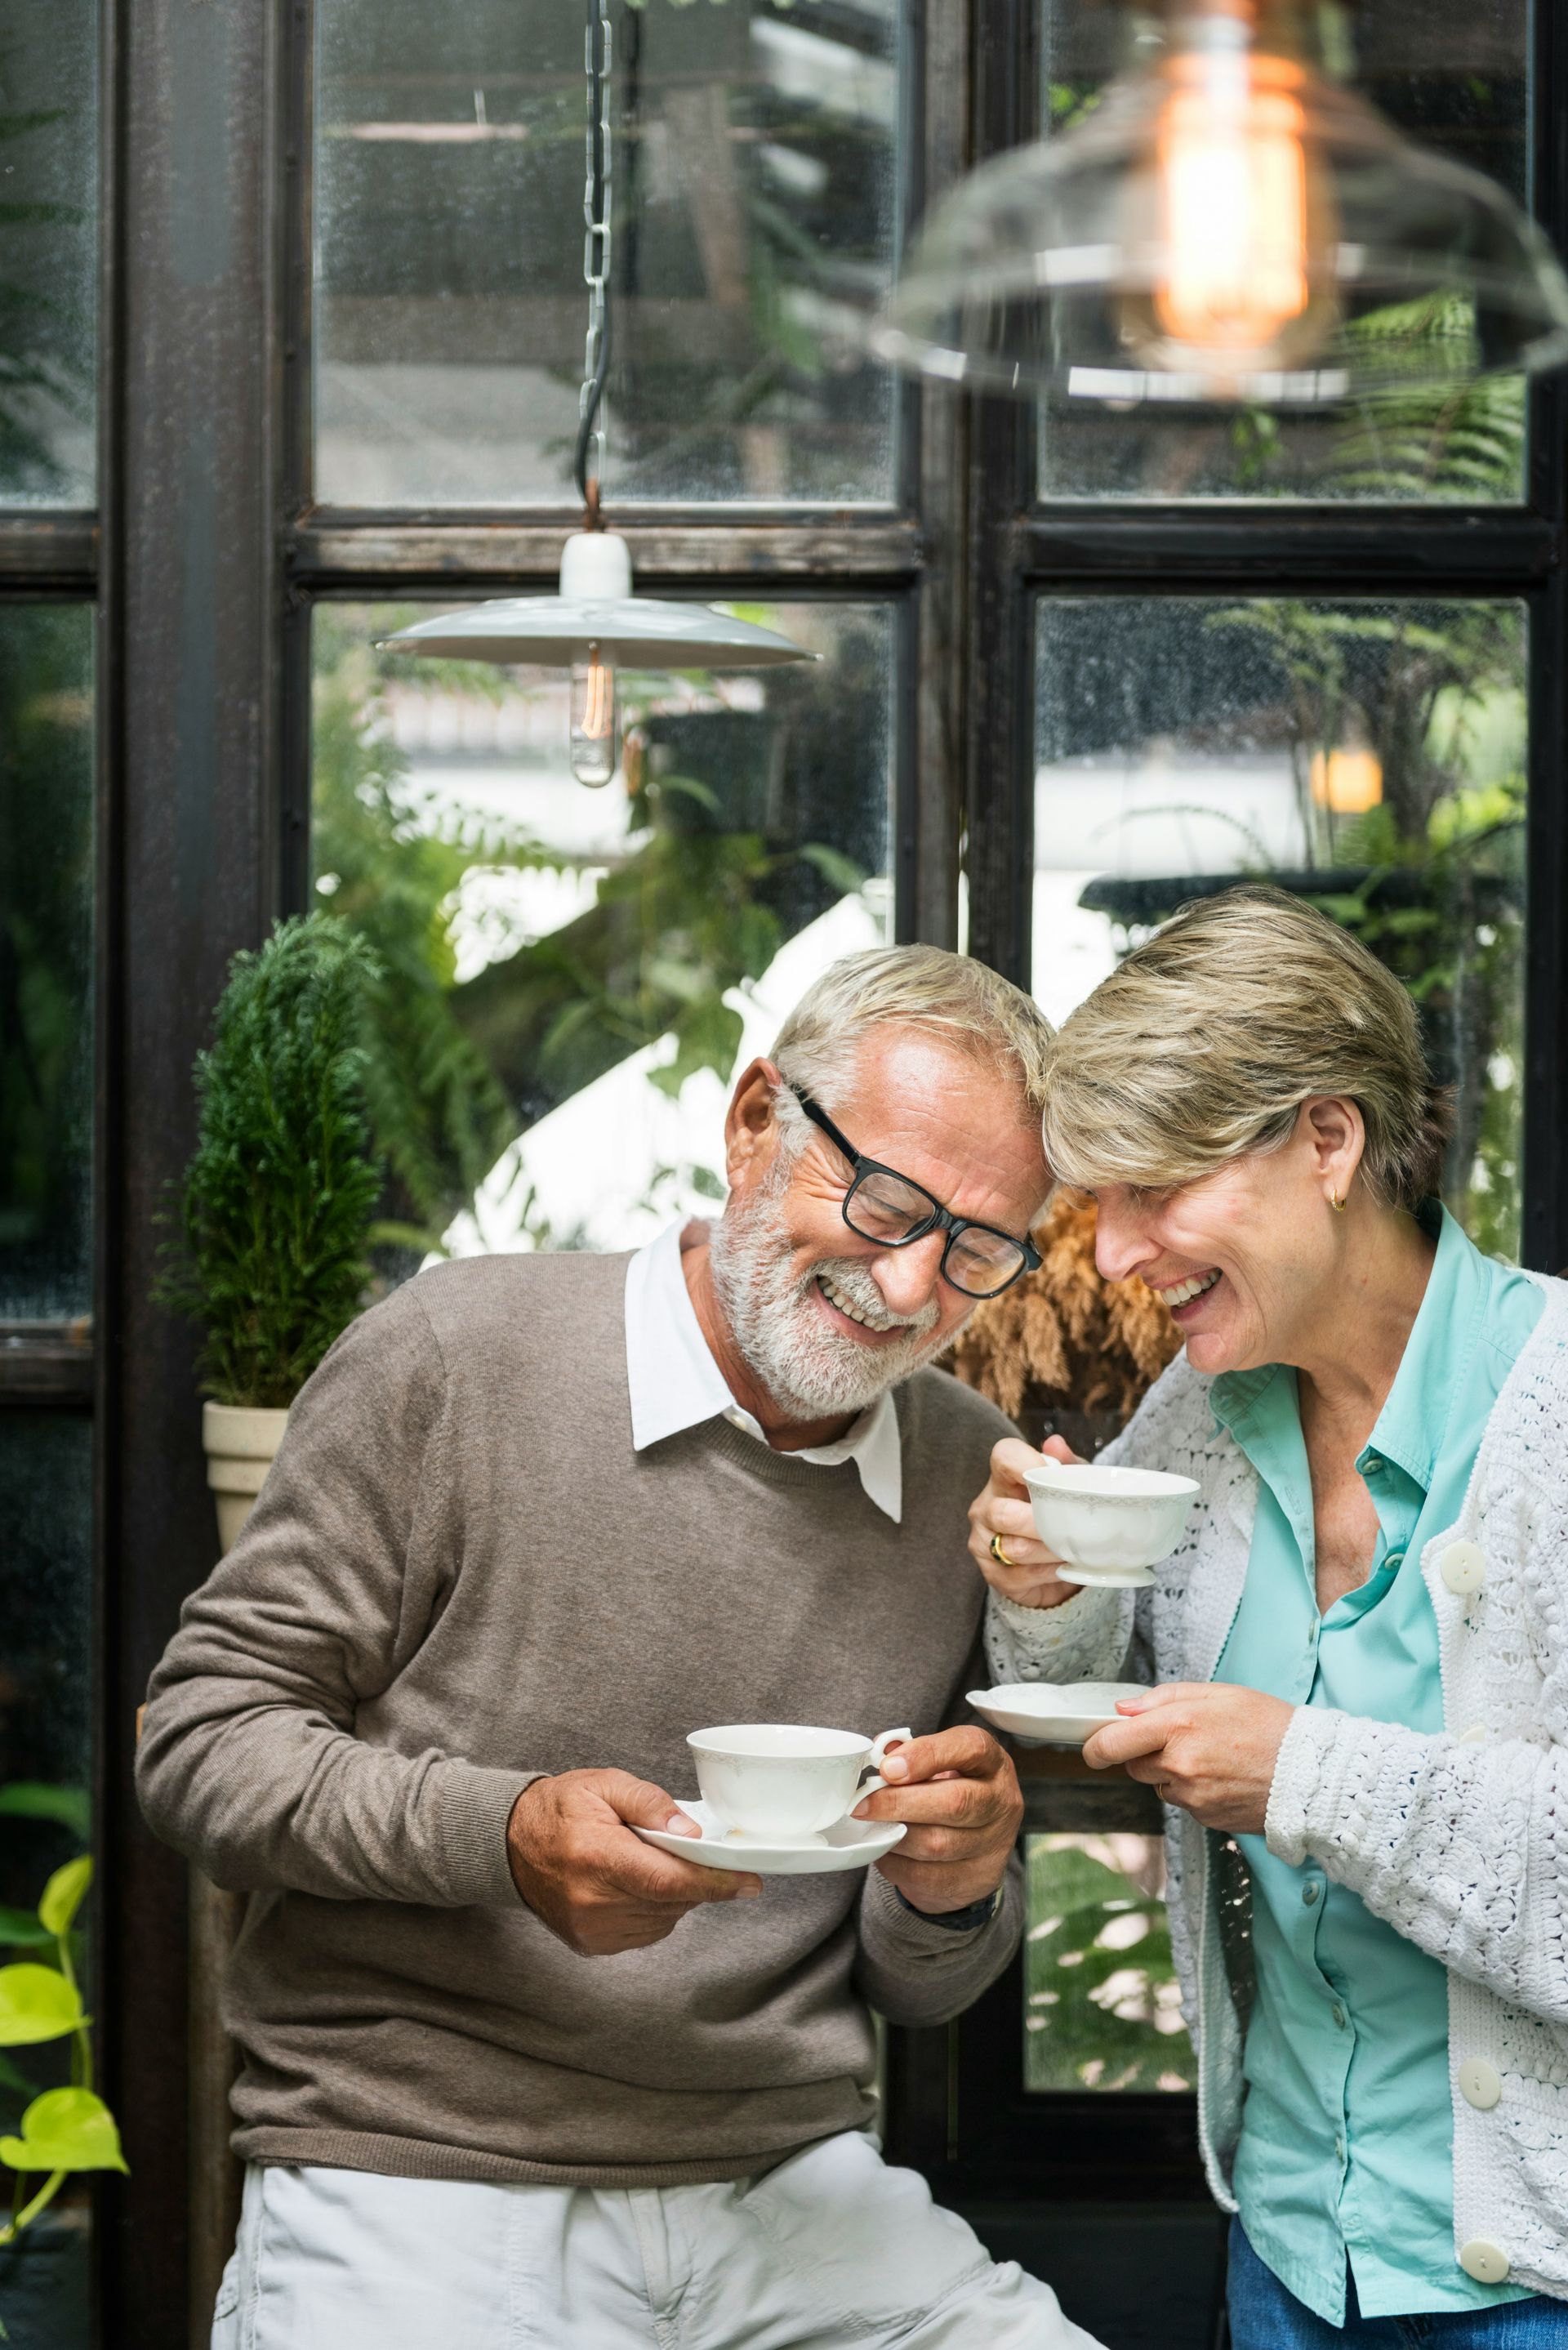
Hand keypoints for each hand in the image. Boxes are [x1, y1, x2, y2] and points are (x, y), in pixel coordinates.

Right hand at [506, 1770, 760, 1956]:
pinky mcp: (592, 1945)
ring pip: (664, 1919)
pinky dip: (655, 1909)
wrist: (511, 1845)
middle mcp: (592, 1901)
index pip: (668, 1879)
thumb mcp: (604, 1784)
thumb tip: (691, 1833)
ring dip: (674, 1894)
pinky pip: (646, 1931)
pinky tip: (637, 1883)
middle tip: (690, 1851)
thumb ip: (650, 1803)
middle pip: (672, 1900)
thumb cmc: (560, 1809)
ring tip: (650, 1862)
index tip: (750, 1882)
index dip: (714, 1883)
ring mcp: (591, 1929)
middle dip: (694, 1878)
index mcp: (596, 1856)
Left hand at [853, 1726, 1022, 1913]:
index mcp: (991, 1762)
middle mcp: (1002, 1801)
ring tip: (872, 1825)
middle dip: (900, 1802)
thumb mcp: (937, 1763)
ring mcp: (994, 1844)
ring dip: (895, 1835)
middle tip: (862, 1804)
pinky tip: (886, 1848)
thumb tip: (879, 1753)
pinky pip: (928, 1875)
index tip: (887, 1768)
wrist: (975, 1843)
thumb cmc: (949, 1790)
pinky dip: (897, 1863)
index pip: (970, 1748)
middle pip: (955, 1802)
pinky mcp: (979, 1879)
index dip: (926, 1755)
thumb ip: (910, 1754)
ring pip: (937, 1844)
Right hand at [968, 1435, 1085, 1609]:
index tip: (1052, 1473)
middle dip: (1041, 1522)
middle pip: (1003, 1512)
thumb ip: (1067, 1465)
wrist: (1052, 1560)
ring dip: (1051, 1551)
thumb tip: (1056, 1445)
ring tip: (1074, 1549)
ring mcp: (983, 1542)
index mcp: (1003, 1478)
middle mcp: (985, 1507)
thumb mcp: (1069, 1486)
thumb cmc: (1058, 1512)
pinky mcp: (992, 1574)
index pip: (1003, 1457)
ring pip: (1016, 1548)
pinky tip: (1063, 1566)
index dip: (1026, 1462)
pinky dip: (1050, 1572)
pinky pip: (1022, 1575)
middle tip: (1071, 1526)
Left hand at [1083, 1683, 1295, 1835]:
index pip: (1112, 1743)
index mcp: (1178, 1727)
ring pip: (1160, 1784)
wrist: (1311, 1774)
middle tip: (1183, 1739)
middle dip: (1147, 1753)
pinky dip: (1194, 1791)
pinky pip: (1184, 1803)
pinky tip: (1223, 1777)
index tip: (1092, 1745)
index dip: (1095, 1745)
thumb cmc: (1268, 1725)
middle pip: (1134, 1764)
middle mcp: (1179, 1765)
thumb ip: (1164, 1699)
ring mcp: (1192, 1797)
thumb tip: (1123, 1710)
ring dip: (1173, 1773)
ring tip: (1213, 1757)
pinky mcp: (1205, 1819)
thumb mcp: (1217, 1694)